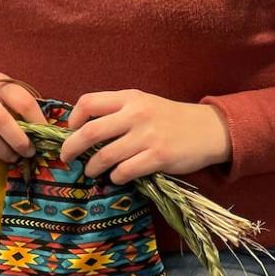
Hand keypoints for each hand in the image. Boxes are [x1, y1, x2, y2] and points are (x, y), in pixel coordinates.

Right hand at [0, 73, 46, 163]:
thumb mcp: (7, 93)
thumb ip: (22, 108)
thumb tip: (46, 131)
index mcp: (1, 85)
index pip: (22, 101)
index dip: (37, 121)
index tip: (44, 135)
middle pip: (0, 118)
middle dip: (18, 139)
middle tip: (28, 152)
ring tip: (11, 158)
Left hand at [58, 89, 231, 184]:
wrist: (208, 129)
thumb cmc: (170, 118)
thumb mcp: (144, 104)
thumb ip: (118, 111)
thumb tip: (82, 129)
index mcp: (130, 98)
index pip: (88, 102)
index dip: (73, 119)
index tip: (71, 131)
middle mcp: (136, 114)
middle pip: (90, 132)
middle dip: (71, 148)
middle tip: (66, 158)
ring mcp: (147, 136)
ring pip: (105, 156)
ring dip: (92, 167)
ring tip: (91, 171)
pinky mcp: (158, 157)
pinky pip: (124, 171)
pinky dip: (115, 177)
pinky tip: (116, 177)